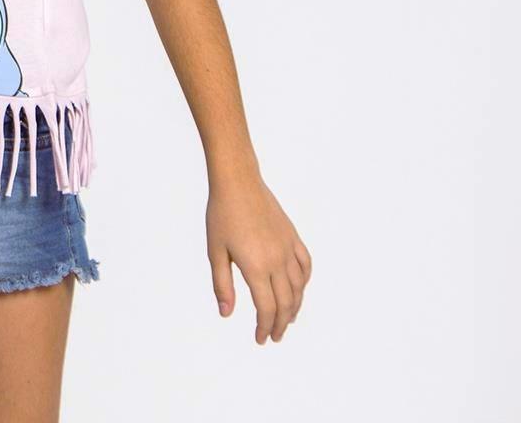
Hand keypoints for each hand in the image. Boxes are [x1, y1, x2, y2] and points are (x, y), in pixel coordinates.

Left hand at [205, 172, 311, 343]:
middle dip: (281, 324)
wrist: (238, 182)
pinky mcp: (292, 236)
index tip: (261, 338)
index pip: (267, 308)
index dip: (265, 327)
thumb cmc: (221, 215)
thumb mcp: (215, 251)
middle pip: (286, 303)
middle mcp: (277, 260)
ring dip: (295, 307)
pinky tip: (298, 289)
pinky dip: (304, 281)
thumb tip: (226, 314)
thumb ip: (222, 285)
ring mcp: (287, 248)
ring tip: (288, 319)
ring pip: (299, 287)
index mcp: (256, 266)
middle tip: (275, 336)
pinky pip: (305, 264)